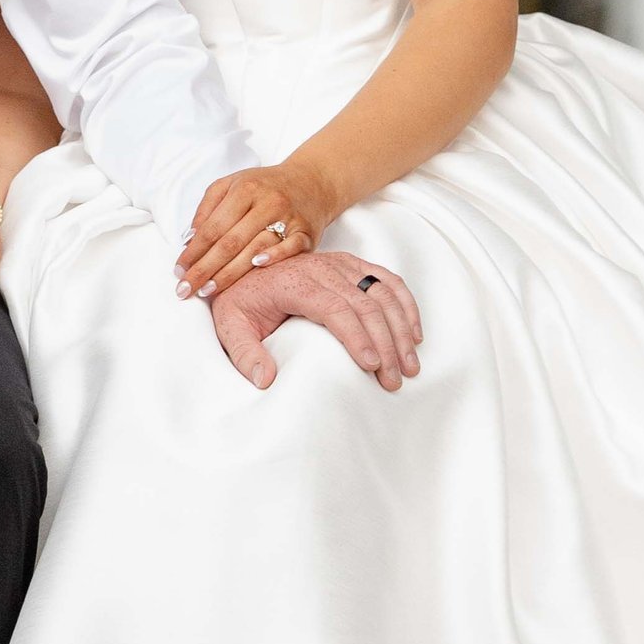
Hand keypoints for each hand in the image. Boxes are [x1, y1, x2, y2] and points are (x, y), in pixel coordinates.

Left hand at [177, 162, 326, 302]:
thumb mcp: (231, 185)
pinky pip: (290, 248)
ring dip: (229, 273)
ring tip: (208, 290)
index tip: (178, 270)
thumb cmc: (265, 186)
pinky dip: (274, 258)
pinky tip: (255, 267)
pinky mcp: (307, 232)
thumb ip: (208, 208)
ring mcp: (289, 218)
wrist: (312, 181)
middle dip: (204, 268)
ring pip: (255, 248)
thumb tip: (189, 239)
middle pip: (230, 242)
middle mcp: (267, 202)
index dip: (193, 250)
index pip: (213, 226)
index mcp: (245, 189)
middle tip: (186, 288)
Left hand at [207, 251, 422, 392]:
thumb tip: (265, 379)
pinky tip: (414, 333)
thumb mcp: (229, 328)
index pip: (334, 307)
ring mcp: (340, 263)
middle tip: (393, 379)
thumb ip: (244, 354)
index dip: (356, 335)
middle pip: (365, 303)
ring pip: (382, 292)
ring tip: (409, 365)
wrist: (242, 268)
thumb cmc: (240, 301)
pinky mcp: (352, 265)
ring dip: (401, 328)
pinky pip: (388, 280)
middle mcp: (322, 267)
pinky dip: (406, 305)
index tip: (371, 365)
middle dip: (385, 342)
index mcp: (294, 281)